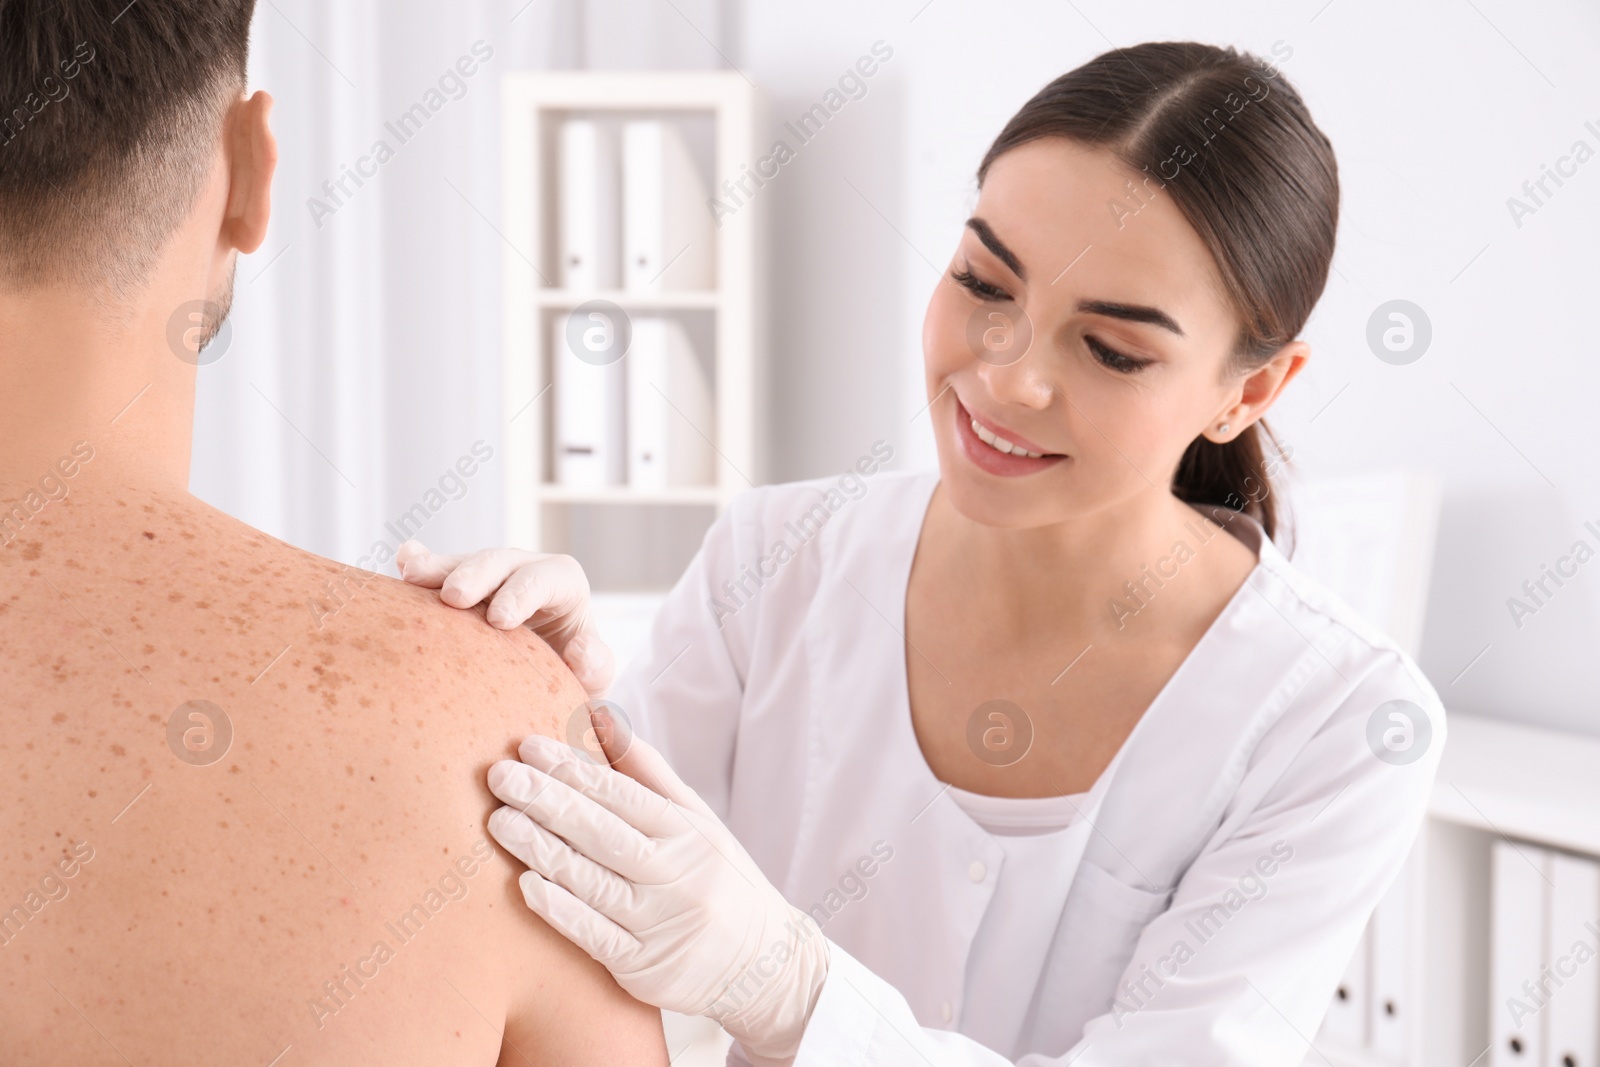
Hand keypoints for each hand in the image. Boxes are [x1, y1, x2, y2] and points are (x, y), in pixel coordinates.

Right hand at [396, 541, 614, 697]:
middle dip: (476, 575)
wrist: (545, 680)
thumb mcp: (593, 675)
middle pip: (501, 561)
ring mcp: (489, 576)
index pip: (546, 578)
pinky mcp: (460, 585)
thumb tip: (580, 648)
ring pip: (464, 562)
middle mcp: (525, 570)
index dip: (523, 593)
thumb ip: (595, 664)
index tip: (500, 620)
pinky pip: (438, 568)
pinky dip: (420, 561)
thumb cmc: (573, 674)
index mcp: (563, 584)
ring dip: (437, 567)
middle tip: (454, 598)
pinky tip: (403, 559)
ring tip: (412, 575)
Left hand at [485, 711, 828, 1065]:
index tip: (528, 748)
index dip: (572, 770)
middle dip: (547, 802)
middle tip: (500, 776)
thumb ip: (645, 770)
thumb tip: (600, 712)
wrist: (763, 964)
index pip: (622, 795)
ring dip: (542, 850)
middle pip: (603, 833)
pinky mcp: (645, 968)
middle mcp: (677, 875)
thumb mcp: (695, 820)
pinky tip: (527, 886)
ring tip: (499, 822)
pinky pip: (597, 936)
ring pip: (593, 881)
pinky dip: (561, 911)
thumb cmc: (716, 878)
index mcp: (688, 833)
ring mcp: (661, 924)